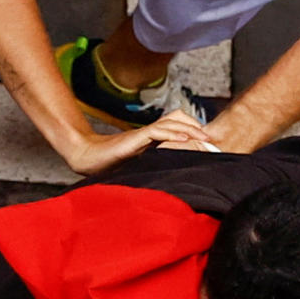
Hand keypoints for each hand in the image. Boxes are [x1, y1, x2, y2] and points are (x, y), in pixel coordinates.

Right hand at [58, 109, 218, 174]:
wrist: (88, 158)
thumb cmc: (110, 164)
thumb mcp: (138, 167)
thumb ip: (153, 167)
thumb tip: (172, 181)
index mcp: (151, 139)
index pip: (176, 126)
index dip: (193, 131)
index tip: (208, 144)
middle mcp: (149, 132)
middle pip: (178, 118)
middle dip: (196, 126)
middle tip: (211, 139)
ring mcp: (143, 133)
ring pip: (171, 122)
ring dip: (190, 129)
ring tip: (204, 138)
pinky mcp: (136, 137)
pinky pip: (158, 131)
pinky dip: (172, 133)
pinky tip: (184, 139)